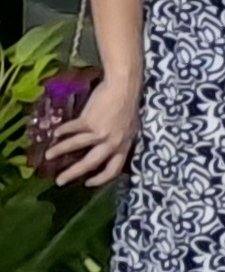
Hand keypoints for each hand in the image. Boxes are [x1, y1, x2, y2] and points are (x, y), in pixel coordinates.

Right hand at [48, 70, 142, 186]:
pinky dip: (62, 132)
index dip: (101, 179)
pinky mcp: (88, 120)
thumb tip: (105, 150)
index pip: (113, 169)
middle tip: (59, 181)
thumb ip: (118, 140)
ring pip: (76, 146)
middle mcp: (112, 142)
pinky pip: (71, 129)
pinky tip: (55, 133)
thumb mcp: (129, 128)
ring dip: (60, 151)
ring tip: (49, 155)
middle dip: (73, 173)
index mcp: (124, 145)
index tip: (88, 184)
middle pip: (91, 163)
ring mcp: (100, 131)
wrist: (124, 87)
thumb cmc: (128, 105)